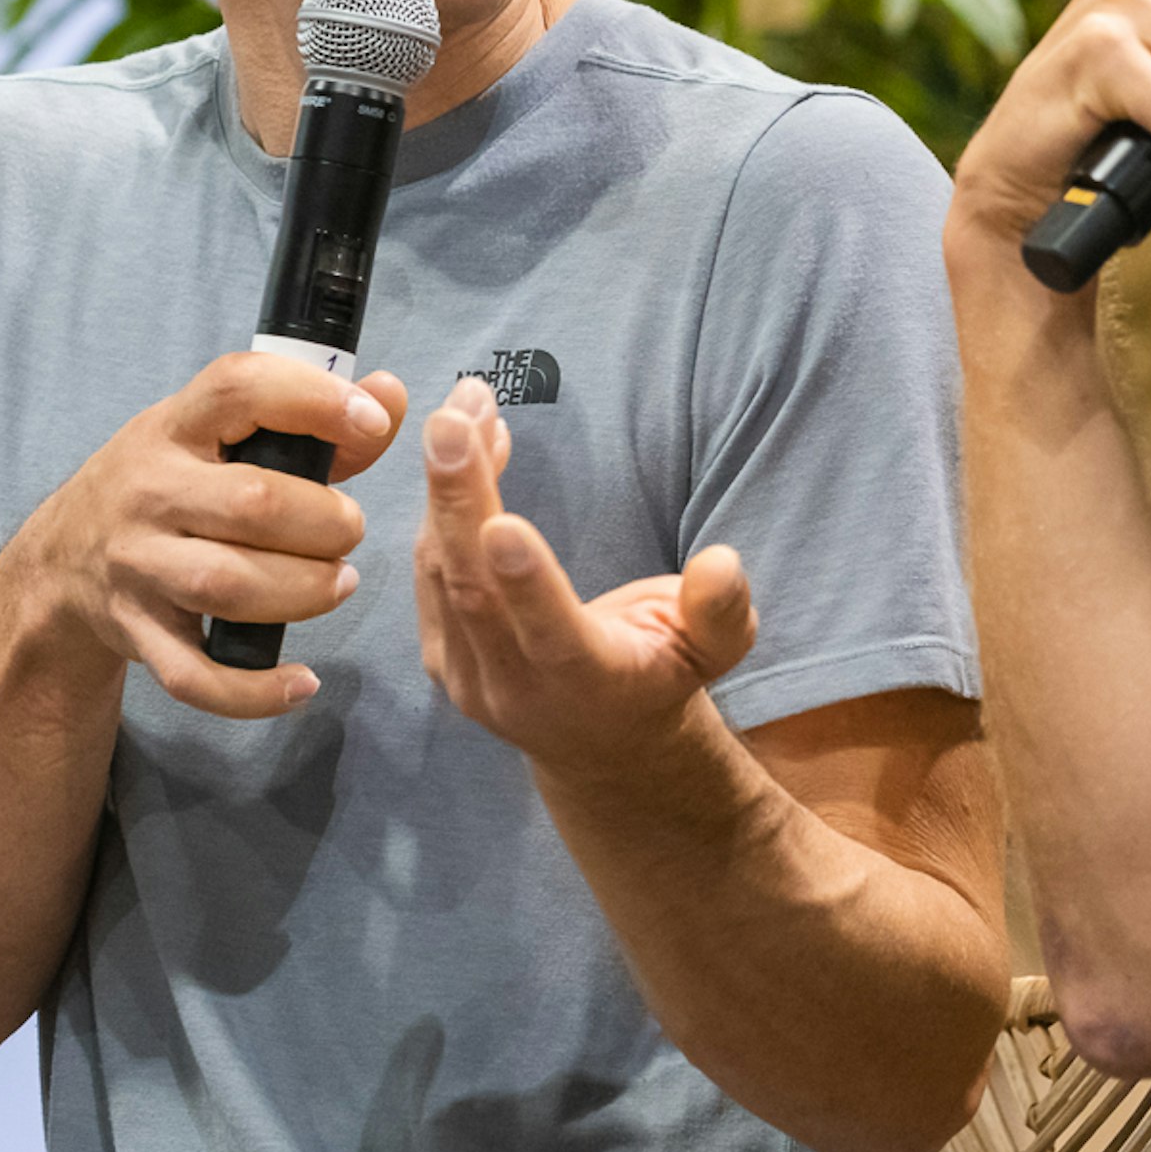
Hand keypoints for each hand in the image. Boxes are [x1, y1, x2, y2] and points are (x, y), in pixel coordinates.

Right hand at [17, 351, 407, 718]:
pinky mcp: (138, 633)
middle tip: (347, 529)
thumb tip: (390, 397)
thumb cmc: (174, 484)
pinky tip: (302, 682)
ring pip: (226, 586)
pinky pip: (195, 675)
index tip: (370, 423)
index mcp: (174, 427)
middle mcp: (148, 492)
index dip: (315, 401)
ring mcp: (138, 567)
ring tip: (336, 583)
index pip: (239, 389)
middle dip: (326, 522)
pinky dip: (254, 689)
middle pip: (253, 504)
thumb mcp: (220, 435)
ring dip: (304, 590)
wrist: (62, 559)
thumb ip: (312, 420)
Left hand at [413, 376, 758, 776]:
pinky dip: (440, 504)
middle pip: (473, 591)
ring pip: (441, 572)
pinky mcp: (439, 652)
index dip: (527, 583)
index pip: (551, 637)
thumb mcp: (714, 651)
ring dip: (446, 486)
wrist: (599, 743)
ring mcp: (465, 674)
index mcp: (587, 686)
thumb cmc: (663, 676)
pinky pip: (429, 570)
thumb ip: (721, 611)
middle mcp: (513, 688)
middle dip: (461, 499)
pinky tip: (464, 445)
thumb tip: (720, 562)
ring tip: (466, 408)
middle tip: (455, 420)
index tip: (504, 523)